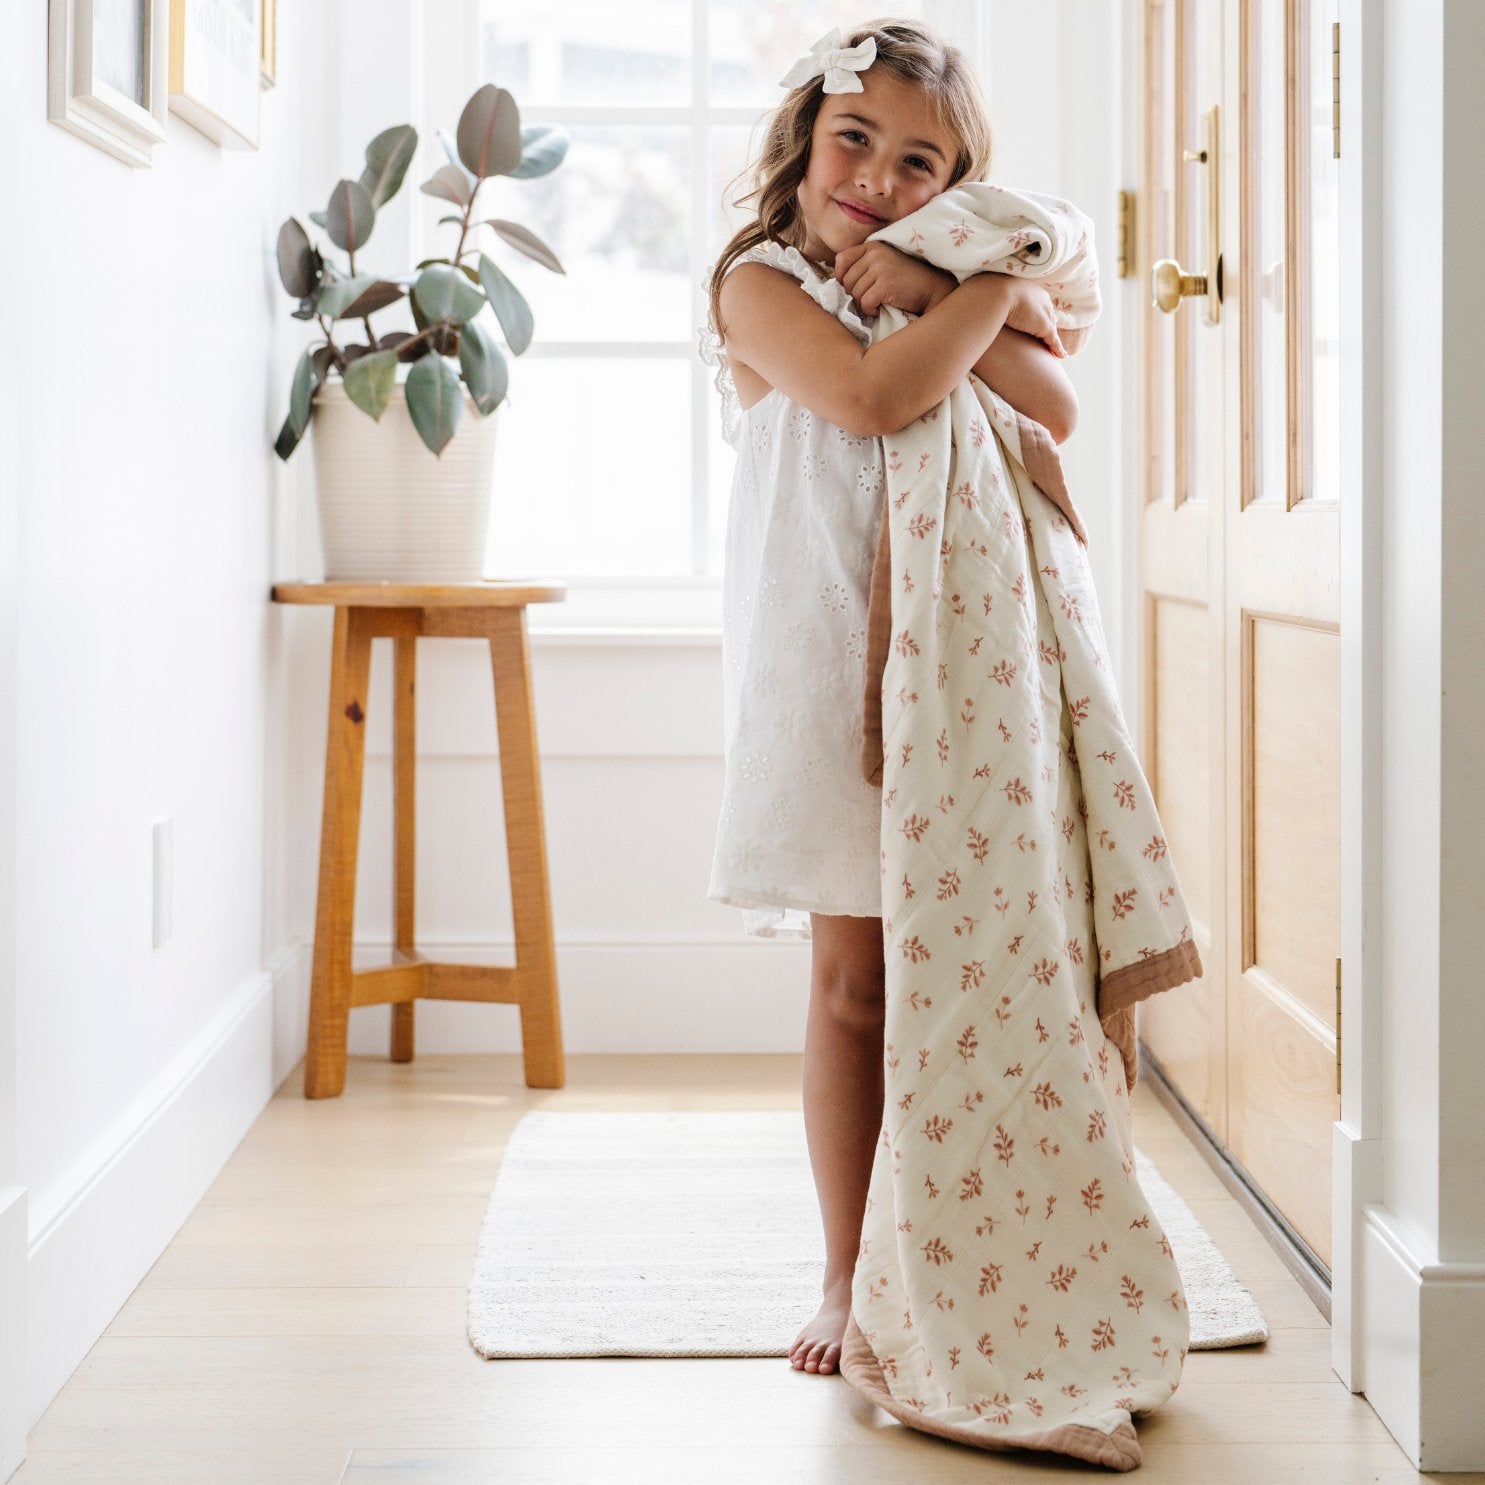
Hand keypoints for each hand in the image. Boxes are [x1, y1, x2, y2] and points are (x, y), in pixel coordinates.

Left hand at [833, 241, 957, 316]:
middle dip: (855, 294)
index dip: (842, 277)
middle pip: (846, 281)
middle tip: (871, 297)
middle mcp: (874, 254)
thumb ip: (863, 264)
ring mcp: (880, 268)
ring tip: (879, 301)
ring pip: (855, 293)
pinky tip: (882, 307)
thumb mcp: (884, 263)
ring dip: (864, 303)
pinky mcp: (885, 284)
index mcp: (872, 245)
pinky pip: (865, 303)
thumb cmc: (906, 279)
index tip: (853, 286)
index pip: (841, 260)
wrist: (932, 288)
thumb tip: (838, 279)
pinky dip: (872, 310)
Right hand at [993, 274, 1066, 357]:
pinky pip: (1053, 340)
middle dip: (1047, 327)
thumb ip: (992, 300)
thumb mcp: (992, 294)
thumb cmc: (988, 292)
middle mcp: (1041, 298)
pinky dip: (1057, 348)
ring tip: (1055, 351)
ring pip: (1051, 329)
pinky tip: (1060, 356)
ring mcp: (1043, 312)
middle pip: (1046, 317)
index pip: (1037, 305)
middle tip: (1047, 339)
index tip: (1035, 324)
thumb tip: (979, 305)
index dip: (1036, 316)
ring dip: (1052, 340)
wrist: (995, 293)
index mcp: (1030, 289)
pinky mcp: (1044, 325)